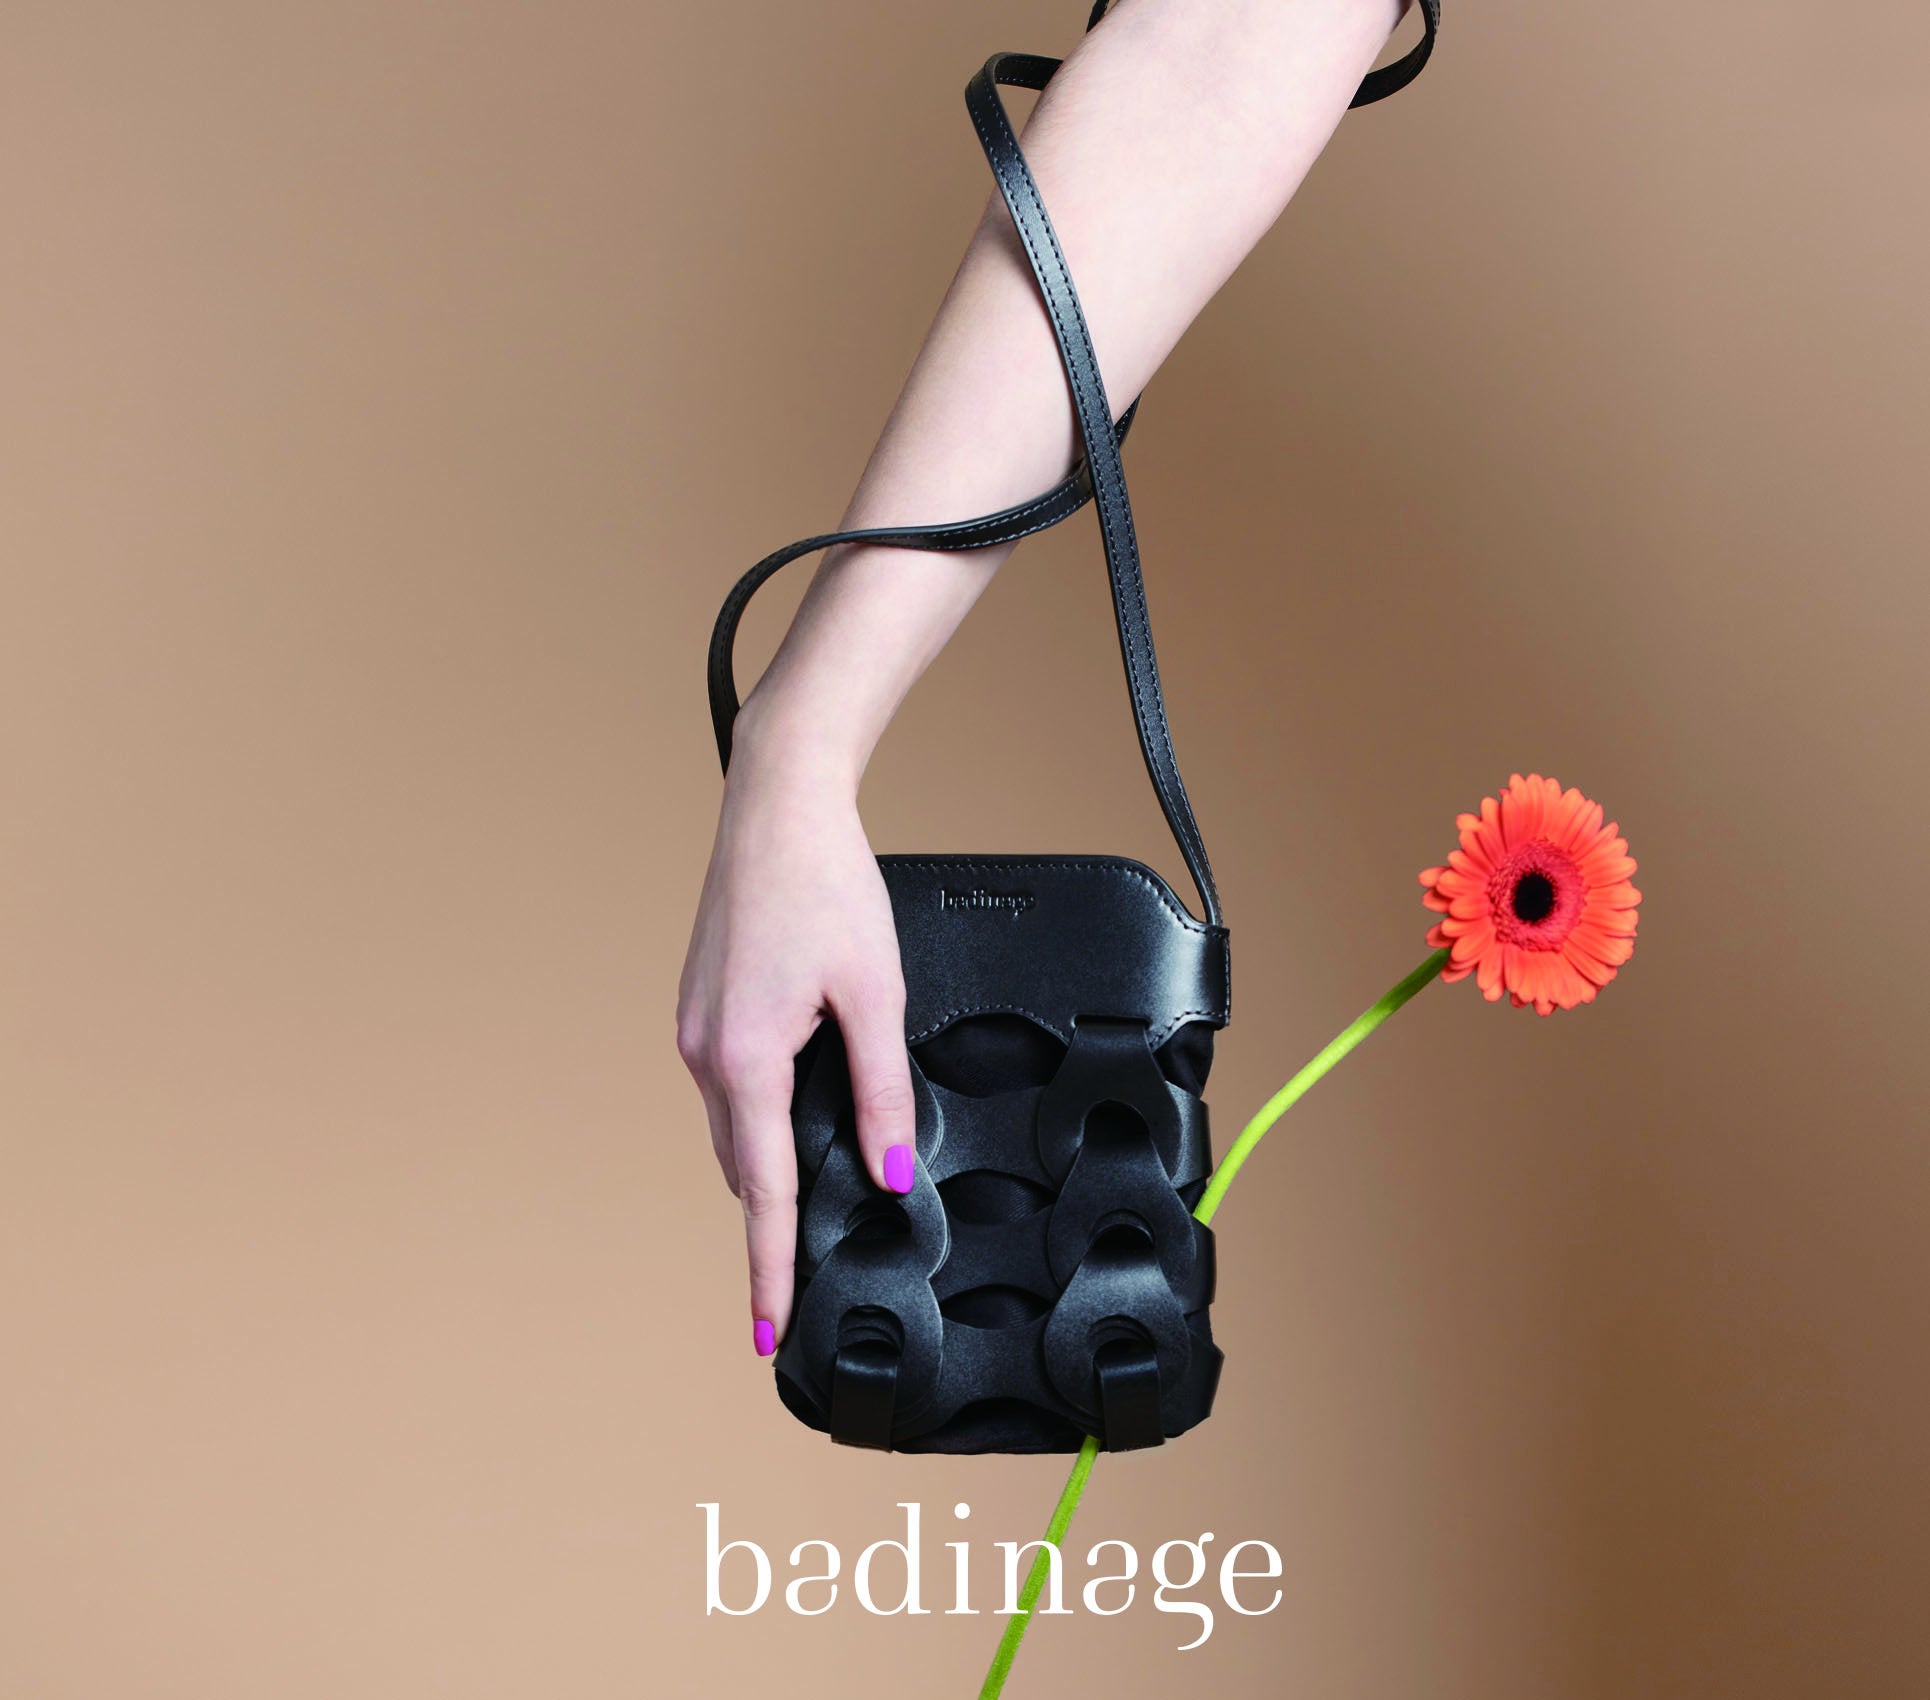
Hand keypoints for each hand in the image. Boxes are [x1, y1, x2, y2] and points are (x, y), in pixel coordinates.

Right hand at [675, 711, 916, 1357]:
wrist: (777, 808)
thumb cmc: (827, 887)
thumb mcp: (875, 994)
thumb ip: (880, 1090)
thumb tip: (888, 1169)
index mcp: (745, 1059)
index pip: (765, 1195)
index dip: (771, 1269)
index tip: (768, 1331)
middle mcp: (705, 1052)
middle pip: (748, 1169)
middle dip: (775, 1220)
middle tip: (811, 1270)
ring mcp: (694, 1030)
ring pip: (737, 1128)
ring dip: (771, 1163)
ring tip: (816, 1190)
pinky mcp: (699, 1008)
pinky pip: (728, 1088)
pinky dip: (760, 1114)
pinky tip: (798, 1107)